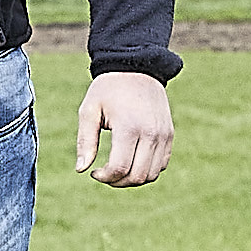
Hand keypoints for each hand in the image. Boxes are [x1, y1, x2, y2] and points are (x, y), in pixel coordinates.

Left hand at [74, 71, 173, 188]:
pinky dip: (146, 170)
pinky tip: (132, 160)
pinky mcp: (169, 135)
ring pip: (151, 175)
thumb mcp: (89, 110)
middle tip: (105, 174)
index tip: (94, 172)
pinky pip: (161, 165)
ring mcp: (163, 135)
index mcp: (129, 127)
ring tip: (118, 169)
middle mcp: (150, 133)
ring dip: (133, 179)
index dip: (105, 177)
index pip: (119, 168)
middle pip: (137, 176)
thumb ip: (85, 141)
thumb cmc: (108, 89)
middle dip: (118, 182)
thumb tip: (81, 170)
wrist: (137, 68)